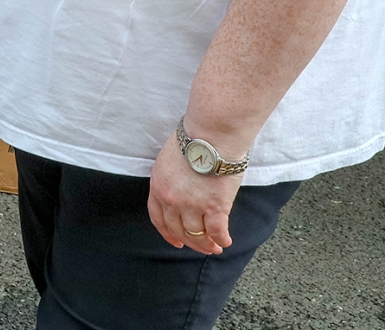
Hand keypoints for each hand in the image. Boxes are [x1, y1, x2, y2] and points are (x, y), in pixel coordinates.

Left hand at [147, 134, 239, 253]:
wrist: (210, 136)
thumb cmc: (193, 141)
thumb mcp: (168, 161)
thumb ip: (170, 180)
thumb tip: (180, 190)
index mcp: (158, 186)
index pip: (158, 217)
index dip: (167, 233)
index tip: (176, 242)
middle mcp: (171, 200)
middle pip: (178, 229)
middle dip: (190, 241)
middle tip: (202, 247)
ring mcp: (192, 205)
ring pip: (197, 234)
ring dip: (207, 245)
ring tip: (215, 248)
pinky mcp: (214, 207)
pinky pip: (217, 231)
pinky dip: (222, 239)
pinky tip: (226, 241)